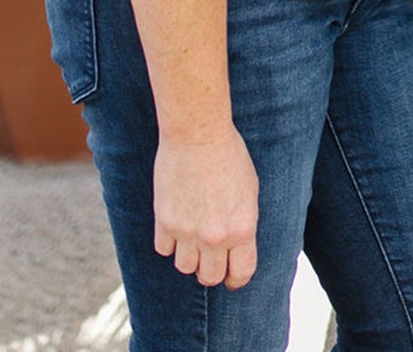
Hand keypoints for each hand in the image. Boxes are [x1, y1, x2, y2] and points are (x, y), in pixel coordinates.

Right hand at [152, 126, 259, 288]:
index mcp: (242, 229)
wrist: (198, 135)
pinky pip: (163, 250)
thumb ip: (242, 224)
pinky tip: (175, 224)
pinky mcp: (165, 222)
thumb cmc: (229, 156)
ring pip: (184, 267)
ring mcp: (188, 232)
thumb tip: (234, 246)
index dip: (236, 278)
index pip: (241, 273)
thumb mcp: (249, 191)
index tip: (231, 277)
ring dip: (188, 256)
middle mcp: (215, 237)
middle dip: (211, 271)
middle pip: (209, 277)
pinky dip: (169, 242)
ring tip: (192, 238)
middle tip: (210, 259)